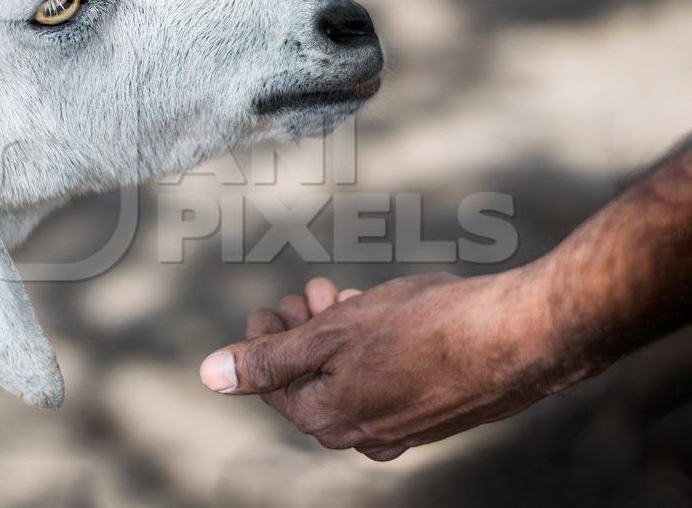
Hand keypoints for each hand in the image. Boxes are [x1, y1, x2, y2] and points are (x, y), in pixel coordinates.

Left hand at [200, 270, 577, 460]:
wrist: (519, 338)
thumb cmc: (423, 329)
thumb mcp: (331, 334)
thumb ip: (269, 357)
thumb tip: (210, 375)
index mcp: (329, 420)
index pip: (272, 383)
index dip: (261, 341)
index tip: (266, 307)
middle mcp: (364, 434)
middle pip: (312, 379)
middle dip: (301, 330)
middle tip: (306, 293)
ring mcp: (404, 425)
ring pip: (350, 375)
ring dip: (337, 332)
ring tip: (341, 293)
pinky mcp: (436, 408)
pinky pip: (386, 378)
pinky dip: (372, 345)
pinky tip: (379, 312)